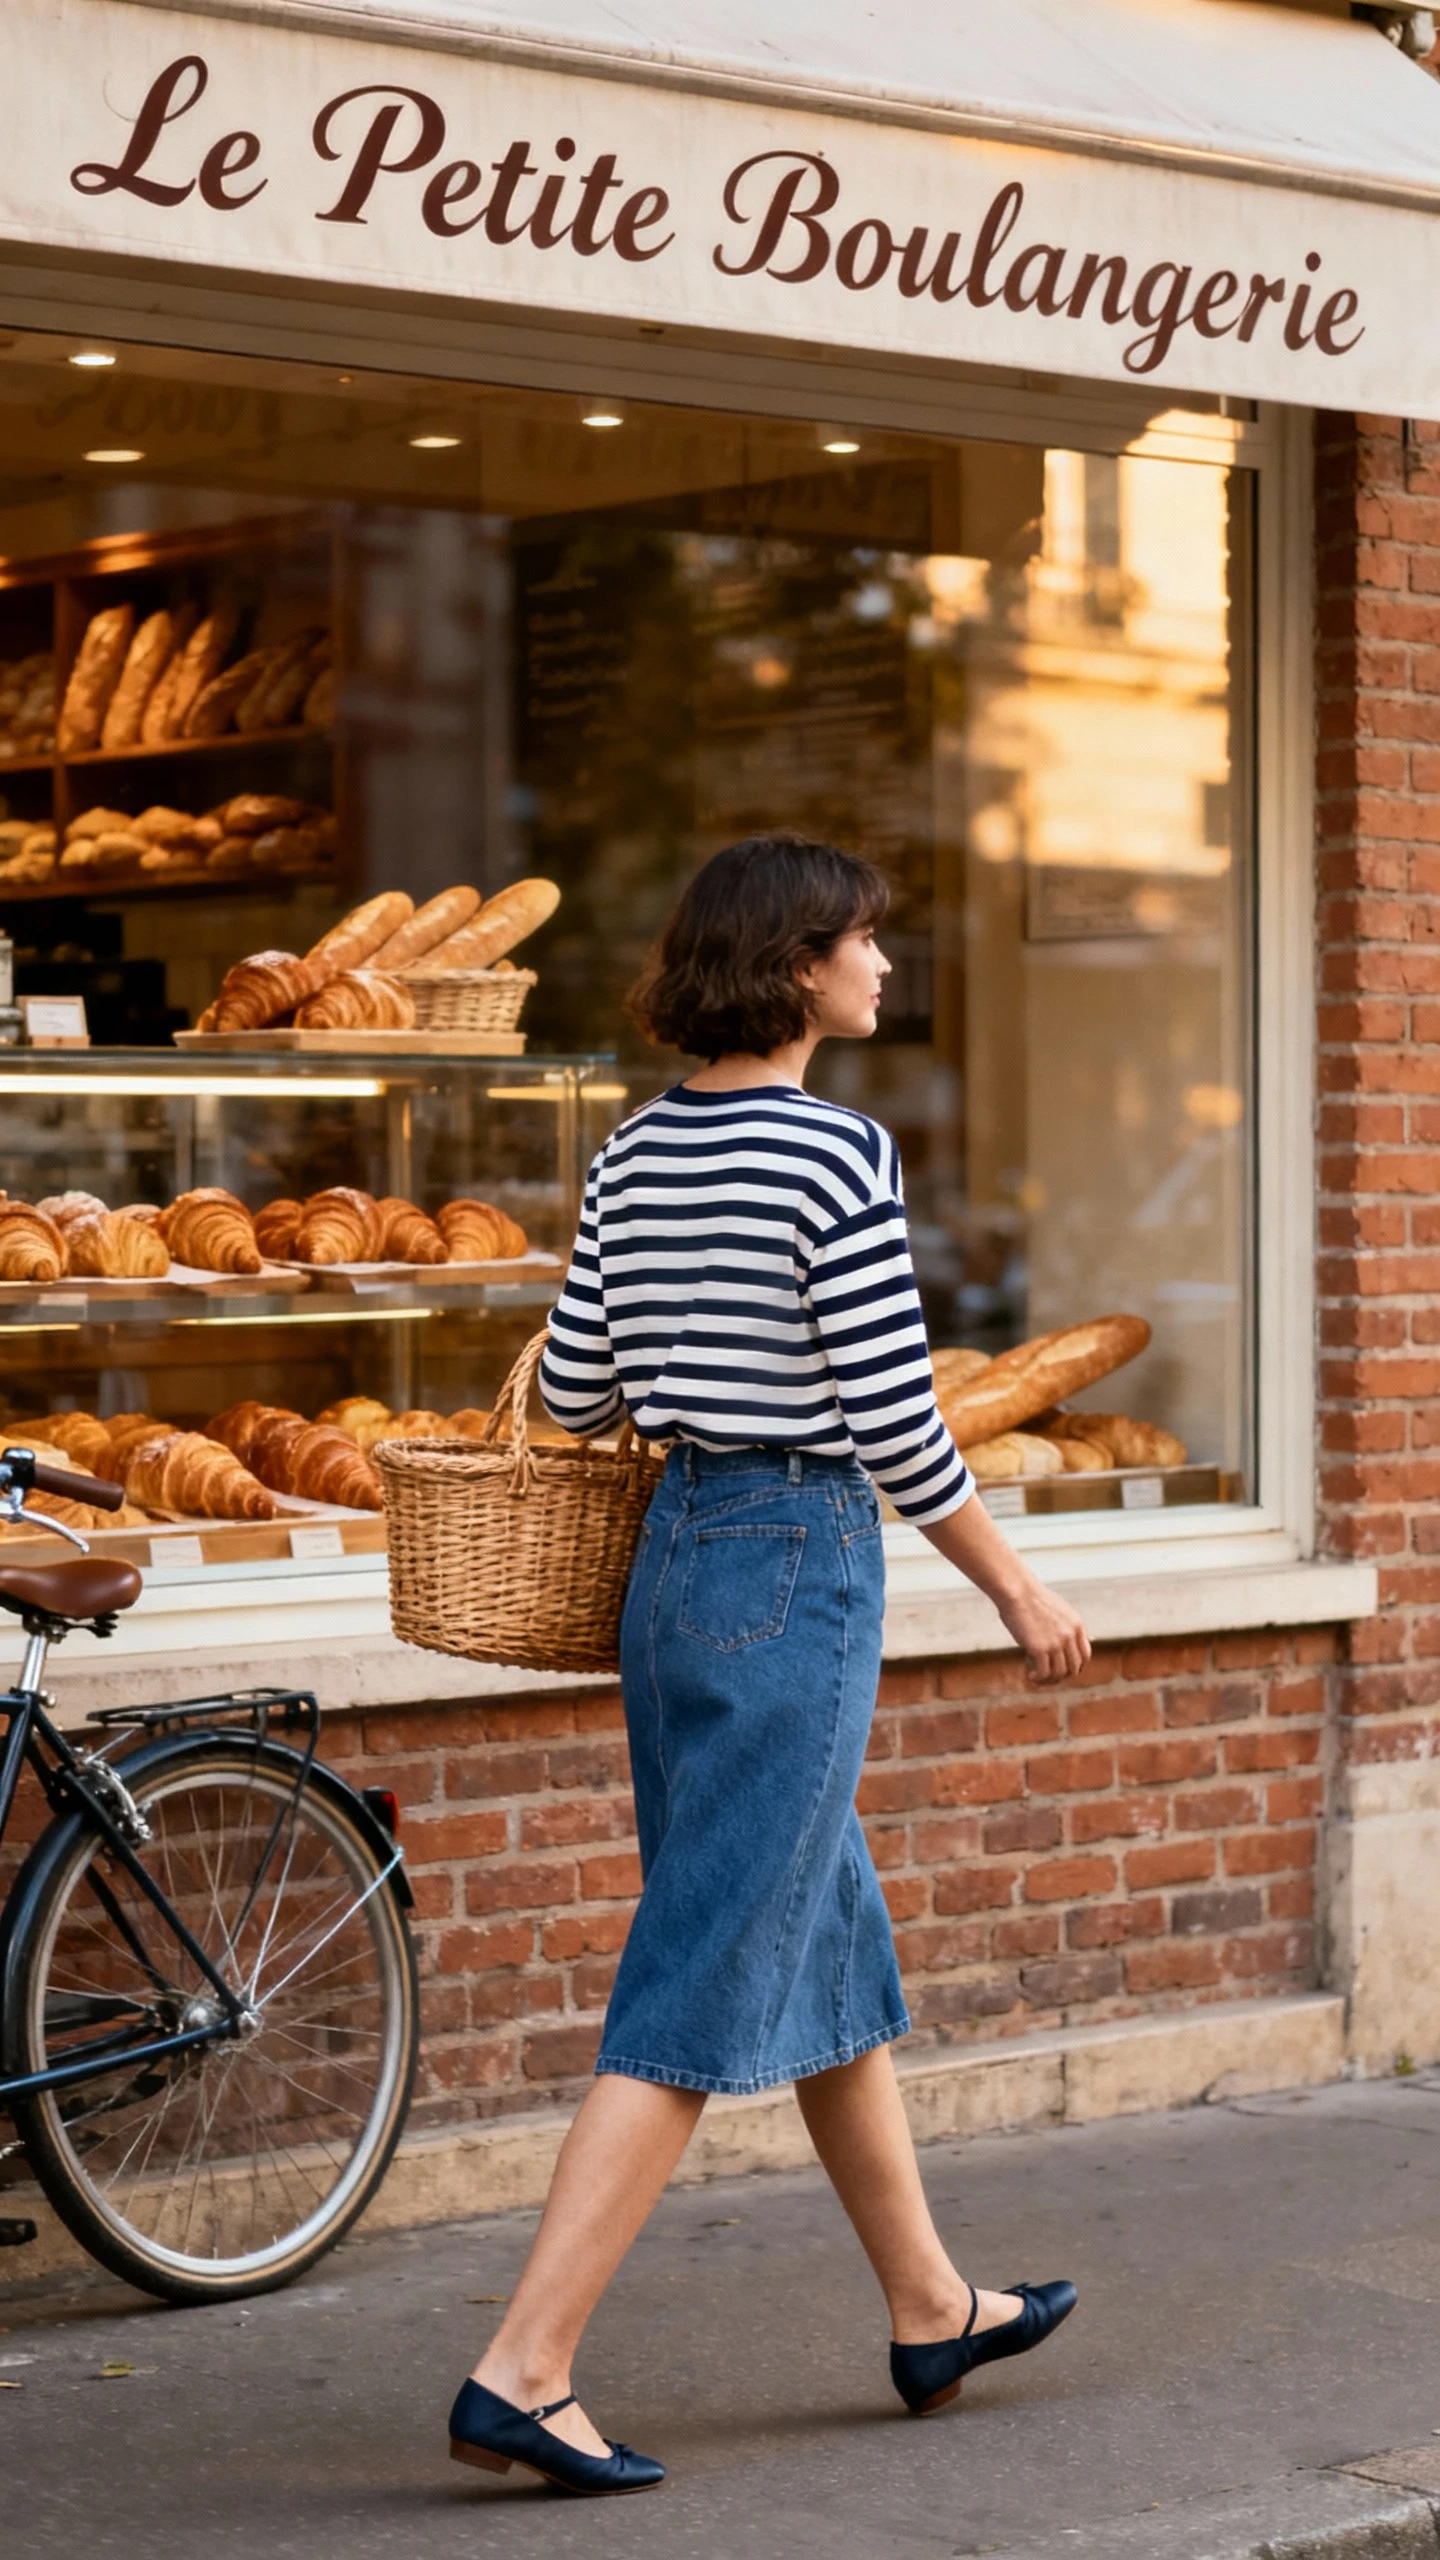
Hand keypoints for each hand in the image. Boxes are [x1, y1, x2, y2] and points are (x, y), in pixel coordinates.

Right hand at [919, 1487, 1092, 1683]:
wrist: (1016, 1589)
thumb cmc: (1027, 1596)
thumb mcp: (1053, 1609)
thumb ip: (1060, 1624)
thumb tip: (1055, 1640)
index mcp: (1076, 1624)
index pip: (1085, 1655)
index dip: (1074, 1666)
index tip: (1060, 1669)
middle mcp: (1070, 1635)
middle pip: (1074, 1668)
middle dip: (1060, 1677)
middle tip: (1045, 1676)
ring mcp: (1057, 1643)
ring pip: (1058, 1674)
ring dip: (1046, 1680)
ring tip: (1033, 1676)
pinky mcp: (1040, 1649)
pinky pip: (1043, 1674)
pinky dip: (1037, 1679)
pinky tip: (1028, 1675)